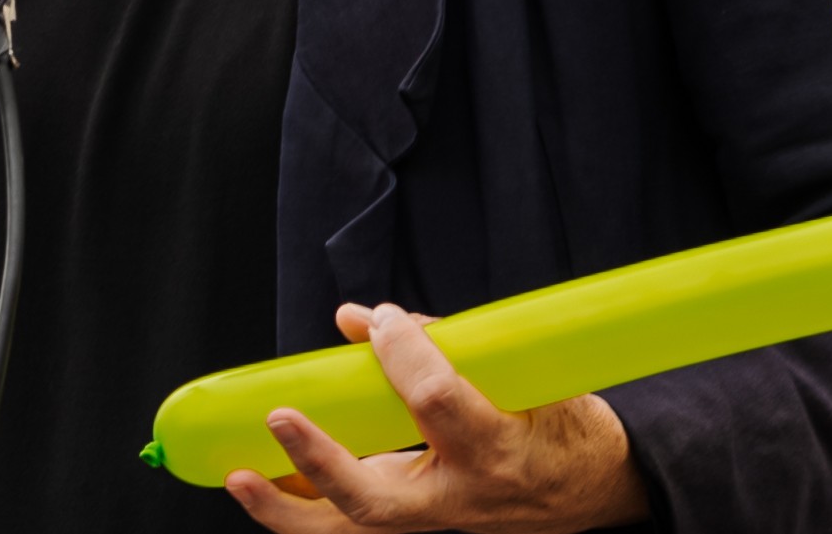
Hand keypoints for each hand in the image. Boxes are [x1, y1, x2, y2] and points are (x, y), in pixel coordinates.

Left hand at [227, 303, 646, 531]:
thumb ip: (445, 345)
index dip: (403, 354)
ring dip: (286, 508)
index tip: (384, 320)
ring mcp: (436, 524)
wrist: (591, 494)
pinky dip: (306, 509)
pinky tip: (270, 484)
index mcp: (498, 449)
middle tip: (279, 416)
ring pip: (347, 531)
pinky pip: (350, 528)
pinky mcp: (418, 530)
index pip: (436, 402)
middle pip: (372, 499)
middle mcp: (460, 500)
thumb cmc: (565, 429)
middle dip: (319, 461)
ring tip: (240, 477)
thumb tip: (362, 321)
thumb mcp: (528, 374)